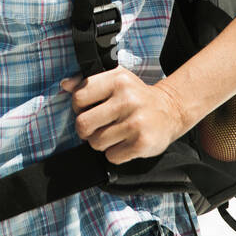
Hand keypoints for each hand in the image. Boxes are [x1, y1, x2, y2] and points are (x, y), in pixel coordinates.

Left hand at [59, 66, 185, 163]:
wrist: (170, 110)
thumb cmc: (137, 96)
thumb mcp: (115, 80)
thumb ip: (87, 82)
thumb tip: (64, 85)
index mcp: (117, 79)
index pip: (78, 97)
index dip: (78, 108)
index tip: (88, 110)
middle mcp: (127, 99)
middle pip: (83, 124)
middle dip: (86, 130)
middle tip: (96, 128)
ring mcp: (135, 122)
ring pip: (96, 143)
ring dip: (101, 143)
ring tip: (113, 135)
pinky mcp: (142, 142)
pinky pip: (112, 156)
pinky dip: (115, 154)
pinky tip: (125, 143)